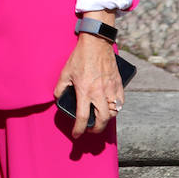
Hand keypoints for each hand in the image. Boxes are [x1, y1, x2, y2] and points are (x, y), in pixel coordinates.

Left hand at [52, 15, 122, 139]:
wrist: (96, 43)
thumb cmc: (80, 57)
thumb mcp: (65, 72)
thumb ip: (60, 87)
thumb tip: (58, 98)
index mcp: (84, 91)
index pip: (83, 118)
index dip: (79, 130)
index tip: (77, 134)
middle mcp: (99, 93)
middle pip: (102, 120)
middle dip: (96, 130)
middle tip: (91, 129)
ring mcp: (111, 89)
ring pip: (113, 113)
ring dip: (106, 119)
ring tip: (100, 118)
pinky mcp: (119, 84)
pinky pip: (120, 102)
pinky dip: (116, 108)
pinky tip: (110, 108)